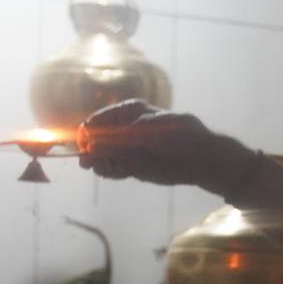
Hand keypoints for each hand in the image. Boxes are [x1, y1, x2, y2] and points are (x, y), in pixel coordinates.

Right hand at [77, 99, 248, 190]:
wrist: (199, 159)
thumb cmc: (178, 135)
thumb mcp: (147, 132)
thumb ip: (120, 138)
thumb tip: (93, 145)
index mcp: (129, 112)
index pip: (100, 119)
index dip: (89, 130)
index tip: (82, 142)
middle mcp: (125, 130)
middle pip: (99, 139)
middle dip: (92, 150)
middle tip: (86, 161)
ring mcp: (128, 150)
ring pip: (105, 156)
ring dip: (99, 162)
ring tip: (100, 167)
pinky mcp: (133, 167)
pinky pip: (115, 169)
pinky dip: (111, 172)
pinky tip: (109, 172)